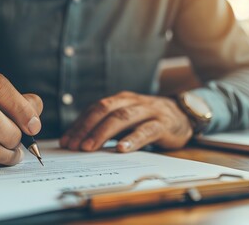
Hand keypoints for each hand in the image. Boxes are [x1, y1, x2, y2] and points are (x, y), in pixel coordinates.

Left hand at [59, 91, 192, 151]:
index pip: (94, 109)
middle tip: (73, 145)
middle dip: (86, 128)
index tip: (65, 140)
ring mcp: (148, 111)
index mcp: (120, 99)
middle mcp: (132, 101)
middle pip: (104, 110)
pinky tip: (121, 148)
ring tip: (89, 147)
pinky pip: (146, 131)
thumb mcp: (127, 118)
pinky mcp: (162, 124)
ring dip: (102, 133)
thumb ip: (108, 126)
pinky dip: (133, 139)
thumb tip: (80, 141)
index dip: (78, 124)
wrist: (183, 114)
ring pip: (122, 118)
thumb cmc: (148, 119)